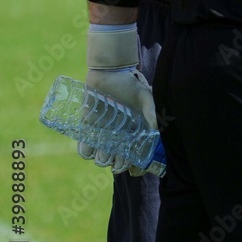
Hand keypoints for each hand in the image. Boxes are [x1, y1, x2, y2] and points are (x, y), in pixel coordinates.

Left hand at [82, 24, 155, 174]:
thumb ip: (151, 112)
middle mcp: (119, 135)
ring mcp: (103, 133)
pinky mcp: (88, 128)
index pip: (136, 156)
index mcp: (135, 132)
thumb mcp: (145, 97)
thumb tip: (156, 130)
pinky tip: (90, 150)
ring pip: (101, 156)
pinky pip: (85, 147)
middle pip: (118, 161)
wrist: (109, 73)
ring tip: (103, 155)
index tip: (133, 169)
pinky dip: (86, 152)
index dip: (135, 166)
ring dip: (102, 159)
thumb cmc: (130, 85)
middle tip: (116, 162)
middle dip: (117, 165)